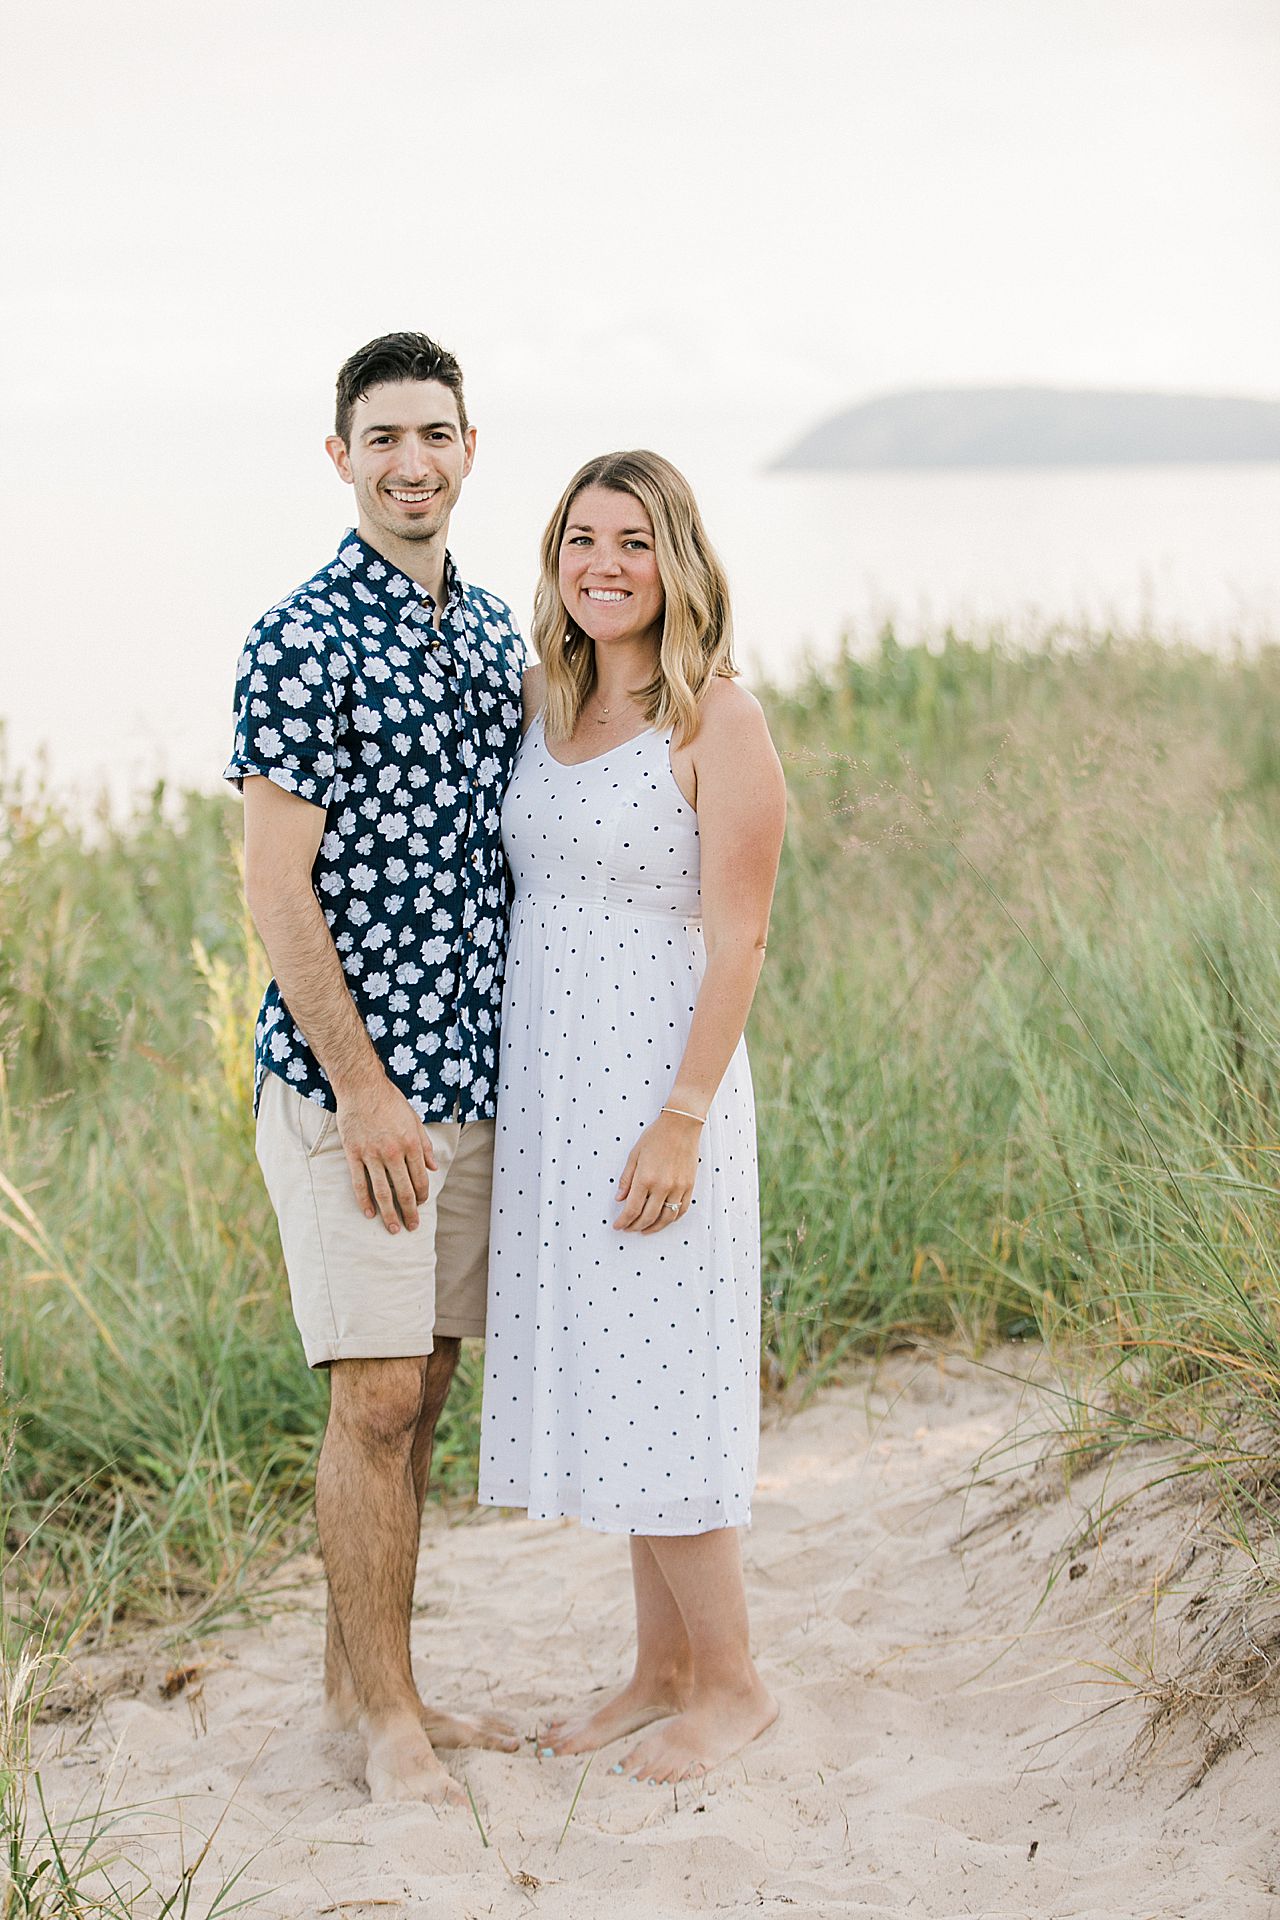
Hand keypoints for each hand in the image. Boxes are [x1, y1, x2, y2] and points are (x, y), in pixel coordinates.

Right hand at [336, 1076, 437, 1233]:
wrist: (361, 1087)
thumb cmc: (390, 1101)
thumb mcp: (414, 1120)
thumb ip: (425, 1145)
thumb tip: (433, 1167)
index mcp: (411, 1144)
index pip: (420, 1178)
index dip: (422, 1195)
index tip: (421, 1204)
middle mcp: (393, 1153)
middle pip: (403, 1190)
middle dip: (409, 1212)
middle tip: (412, 1227)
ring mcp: (372, 1155)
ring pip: (382, 1192)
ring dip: (389, 1213)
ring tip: (393, 1229)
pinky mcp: (354, 1154)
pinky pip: (359, 1183)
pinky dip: (364, 1201)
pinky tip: (369, 1214)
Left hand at [613, 1111, 701, 1233]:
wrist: (681, 1125)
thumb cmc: (656, 1136)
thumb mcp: (634, 1155)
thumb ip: (626, 1179)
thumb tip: (619, 1199)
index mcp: (645, 1178)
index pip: (632, 1209)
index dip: (623, 1221)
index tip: (618, 1226)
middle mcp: (662, 1186)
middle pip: (648, 1217)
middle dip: (635, 1226)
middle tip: (628, 1229)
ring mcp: (678, 1187)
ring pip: (666, 1218)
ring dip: (654, 1227)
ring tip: (645, 1230)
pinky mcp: (689, 1186)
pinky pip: (682, 1210)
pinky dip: (672, 1219)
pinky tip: (664, 1220)